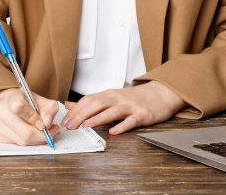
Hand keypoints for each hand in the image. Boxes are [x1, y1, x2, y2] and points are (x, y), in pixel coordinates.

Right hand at [0, 88, 60, 145]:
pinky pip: (16, 145)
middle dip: (43, 136)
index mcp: (11, 98)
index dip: (35, 118)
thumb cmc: (22, 100)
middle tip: (53, 132)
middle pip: (25, 132)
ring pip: (22, 141)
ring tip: (46, 134)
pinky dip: (28, 143)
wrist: (1, 103)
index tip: (45, 123)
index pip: (20, 108)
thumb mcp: (37, 98)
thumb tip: (48, 124)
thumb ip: (48, 108)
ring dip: (37, 140)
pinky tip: (33, 136)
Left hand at [61, 81, 186, 134]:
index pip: (88, 100)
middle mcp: (118, 98)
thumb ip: (91, 102)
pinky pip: (131, 121)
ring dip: (99, 118)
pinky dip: (122, 126)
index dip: (76, 110)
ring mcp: (130, 106)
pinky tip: (114, 132)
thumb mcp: (111, 97)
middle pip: (97, 104)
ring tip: (87, 124)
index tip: (64, 120)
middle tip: (70, 125)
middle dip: (82, 114)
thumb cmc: (134, 98)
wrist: (160, 93)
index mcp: (109, 95)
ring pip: (113, 111)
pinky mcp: (142, 114)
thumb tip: (69, 105)